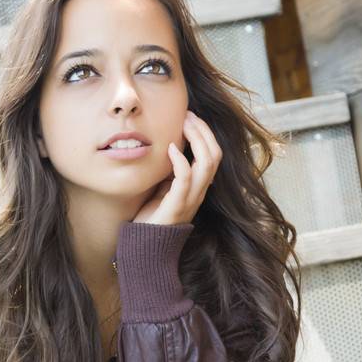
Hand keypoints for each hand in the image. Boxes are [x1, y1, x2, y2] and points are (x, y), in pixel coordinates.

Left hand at [130, 109, 220, 225]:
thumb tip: (168, 145)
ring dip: (196, 139)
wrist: (147, 246)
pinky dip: (180, 161)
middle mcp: (199, 192)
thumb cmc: (153, 215)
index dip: (206, 133)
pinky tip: (171, 148)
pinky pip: (185, 179)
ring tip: (183, 125)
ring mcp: (191, 199)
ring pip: (207, 164)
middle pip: (215, 155)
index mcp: (199, 186)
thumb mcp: (164, 186)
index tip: (190, 116)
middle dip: (203, 131)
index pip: (213, 154)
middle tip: (188, 115)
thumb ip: (171, 170)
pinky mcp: (177, 206)